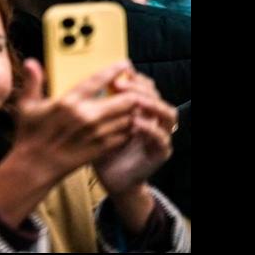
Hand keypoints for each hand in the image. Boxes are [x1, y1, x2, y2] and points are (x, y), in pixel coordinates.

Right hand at [9, 59, 143, 177]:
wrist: (35, 167)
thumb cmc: (30, 137)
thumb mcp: (27, 106)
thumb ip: (32, 82)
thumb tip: (31, 62)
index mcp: (69, 102)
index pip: (100, 80)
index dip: (116, 70)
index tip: (124, 65)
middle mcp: (86, 116)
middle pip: (125, 99)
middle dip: (131, 92)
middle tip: (131, 88)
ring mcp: (96, 133)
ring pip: (129, 117)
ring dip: (132, 110)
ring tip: (130, 106)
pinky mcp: (101, 148)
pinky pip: (126, 134)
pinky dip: (129, 127)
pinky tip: (124, 124)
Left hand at [91, 70, 175, 195]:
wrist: (111, 179)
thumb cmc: (102, 150)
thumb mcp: (96, 124)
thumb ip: (96, 106)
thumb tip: (87, 83)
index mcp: (140, 109)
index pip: (144, 85)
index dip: (133, 78)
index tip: (115, 74)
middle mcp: (153, 119)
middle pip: (156, 95)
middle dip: (139, 87)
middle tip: (119, 84)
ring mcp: (160, 135)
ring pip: (168, 113)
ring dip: (151, 104)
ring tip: (134, 101)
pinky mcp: (161, 152)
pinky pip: (161, 137)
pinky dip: (150, 128)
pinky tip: (135, 123)